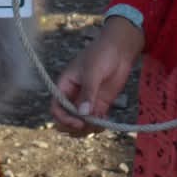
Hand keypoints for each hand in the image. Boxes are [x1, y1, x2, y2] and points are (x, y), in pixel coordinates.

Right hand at [52, 16, 143, 134]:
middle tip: (88, 125)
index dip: (64, 118)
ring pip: (81, 122)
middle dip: (75, 126)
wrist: (120, 49)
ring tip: (99, 123)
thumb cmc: (101, 54)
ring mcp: (87, 100)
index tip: (78, 122)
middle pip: (67, 119)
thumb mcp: (93, 72)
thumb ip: (88, 92)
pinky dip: (98, 125)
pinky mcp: (100, 103)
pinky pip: (95, 120)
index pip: (56, 107)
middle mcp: (73, 95)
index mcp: (65, 85)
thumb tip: (82, 113)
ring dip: (88, 128)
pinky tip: (106, 121)